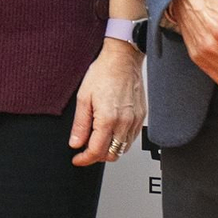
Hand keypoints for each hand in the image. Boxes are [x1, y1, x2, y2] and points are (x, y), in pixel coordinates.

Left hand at [70, 38, 147, 164]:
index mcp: (108, 119)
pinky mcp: (141, 116)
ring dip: (109, 150)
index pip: (96, 151)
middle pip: (111, 154)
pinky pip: (132, 138)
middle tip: (85, 150)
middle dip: (97, 156)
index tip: (78, 159)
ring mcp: (135, 120)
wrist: (122, 59)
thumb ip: (80, 124)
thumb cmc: (104, 72)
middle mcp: (124, 122)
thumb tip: (76, 142)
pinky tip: (111, 132)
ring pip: (123, 149)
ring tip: (97, 140)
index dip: (85, 159)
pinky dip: (120, 141)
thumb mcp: (83, 97)